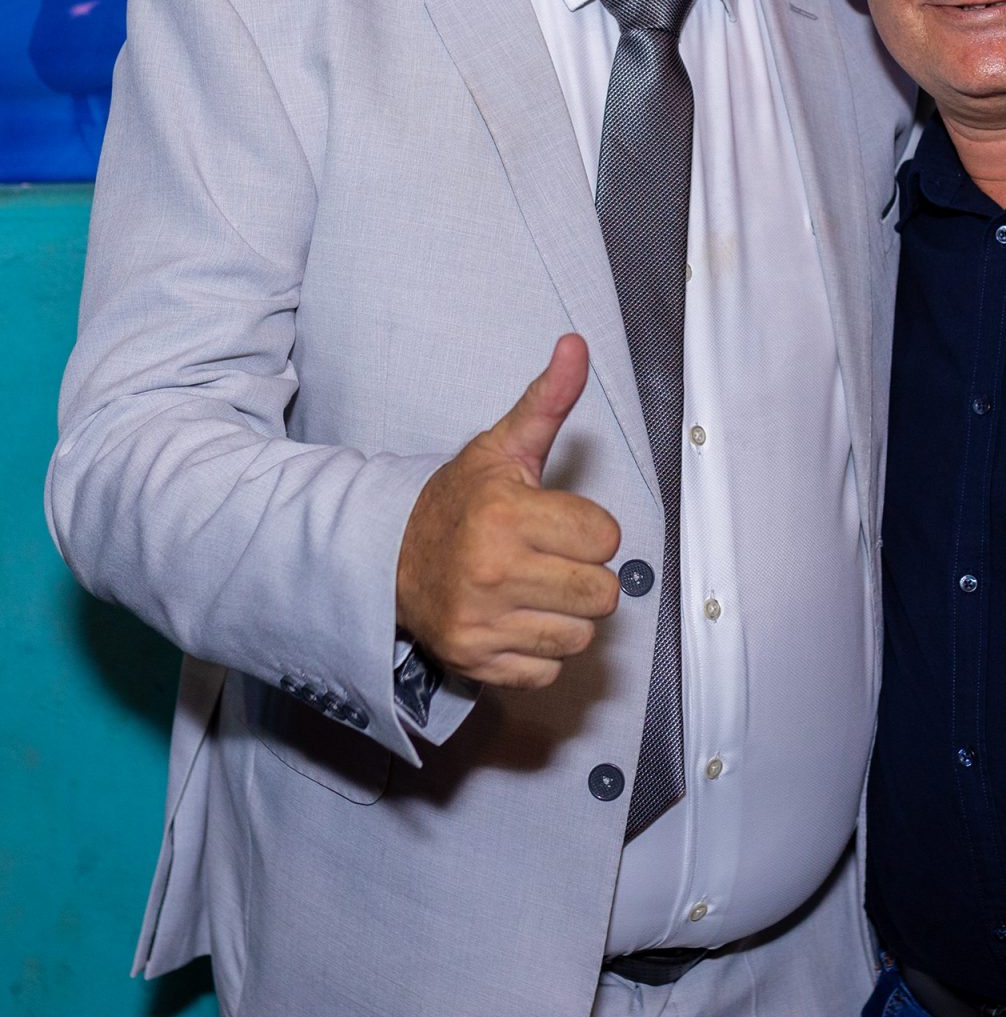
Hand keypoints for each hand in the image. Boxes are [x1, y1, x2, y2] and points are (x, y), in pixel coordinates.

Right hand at [396, 334, 621, 687]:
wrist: (388, 558)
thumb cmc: (458, 502)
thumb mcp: (502, 447)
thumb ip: (548, 401)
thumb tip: (575, 346)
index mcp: (506, 515)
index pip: (606, 538)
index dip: (591, 530)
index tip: (561, 523)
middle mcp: (492, 571)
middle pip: (601, 592)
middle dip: (586, 575)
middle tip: (552, 559)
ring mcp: (482, 622)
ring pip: (580, 635)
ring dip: (566, 615)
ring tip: (534, 588)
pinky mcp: (475, 661)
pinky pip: (548, 670)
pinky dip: (539, 651)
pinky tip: (516, 618)